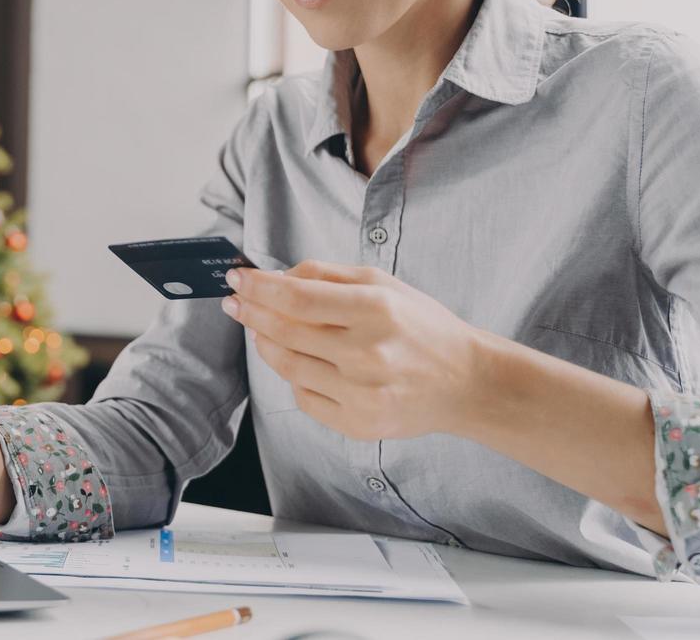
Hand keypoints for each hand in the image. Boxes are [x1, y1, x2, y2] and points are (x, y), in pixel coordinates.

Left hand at [221, 259, 482, 439]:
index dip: (258, 287)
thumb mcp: (382, 284)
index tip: (237, 278)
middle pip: (285, 331)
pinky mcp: (358, 423)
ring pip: (287, 365)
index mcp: (376, 310)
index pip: (297, 297)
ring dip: (264, 343)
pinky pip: (304, 397)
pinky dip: (293, 376)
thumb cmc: (421, 327)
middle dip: (251, 312)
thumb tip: (274, 277)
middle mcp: (367, 353)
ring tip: (259, 328)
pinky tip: (297, 361)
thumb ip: (325, 275)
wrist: (465, 382)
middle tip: (235, 302)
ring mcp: (361, 393)